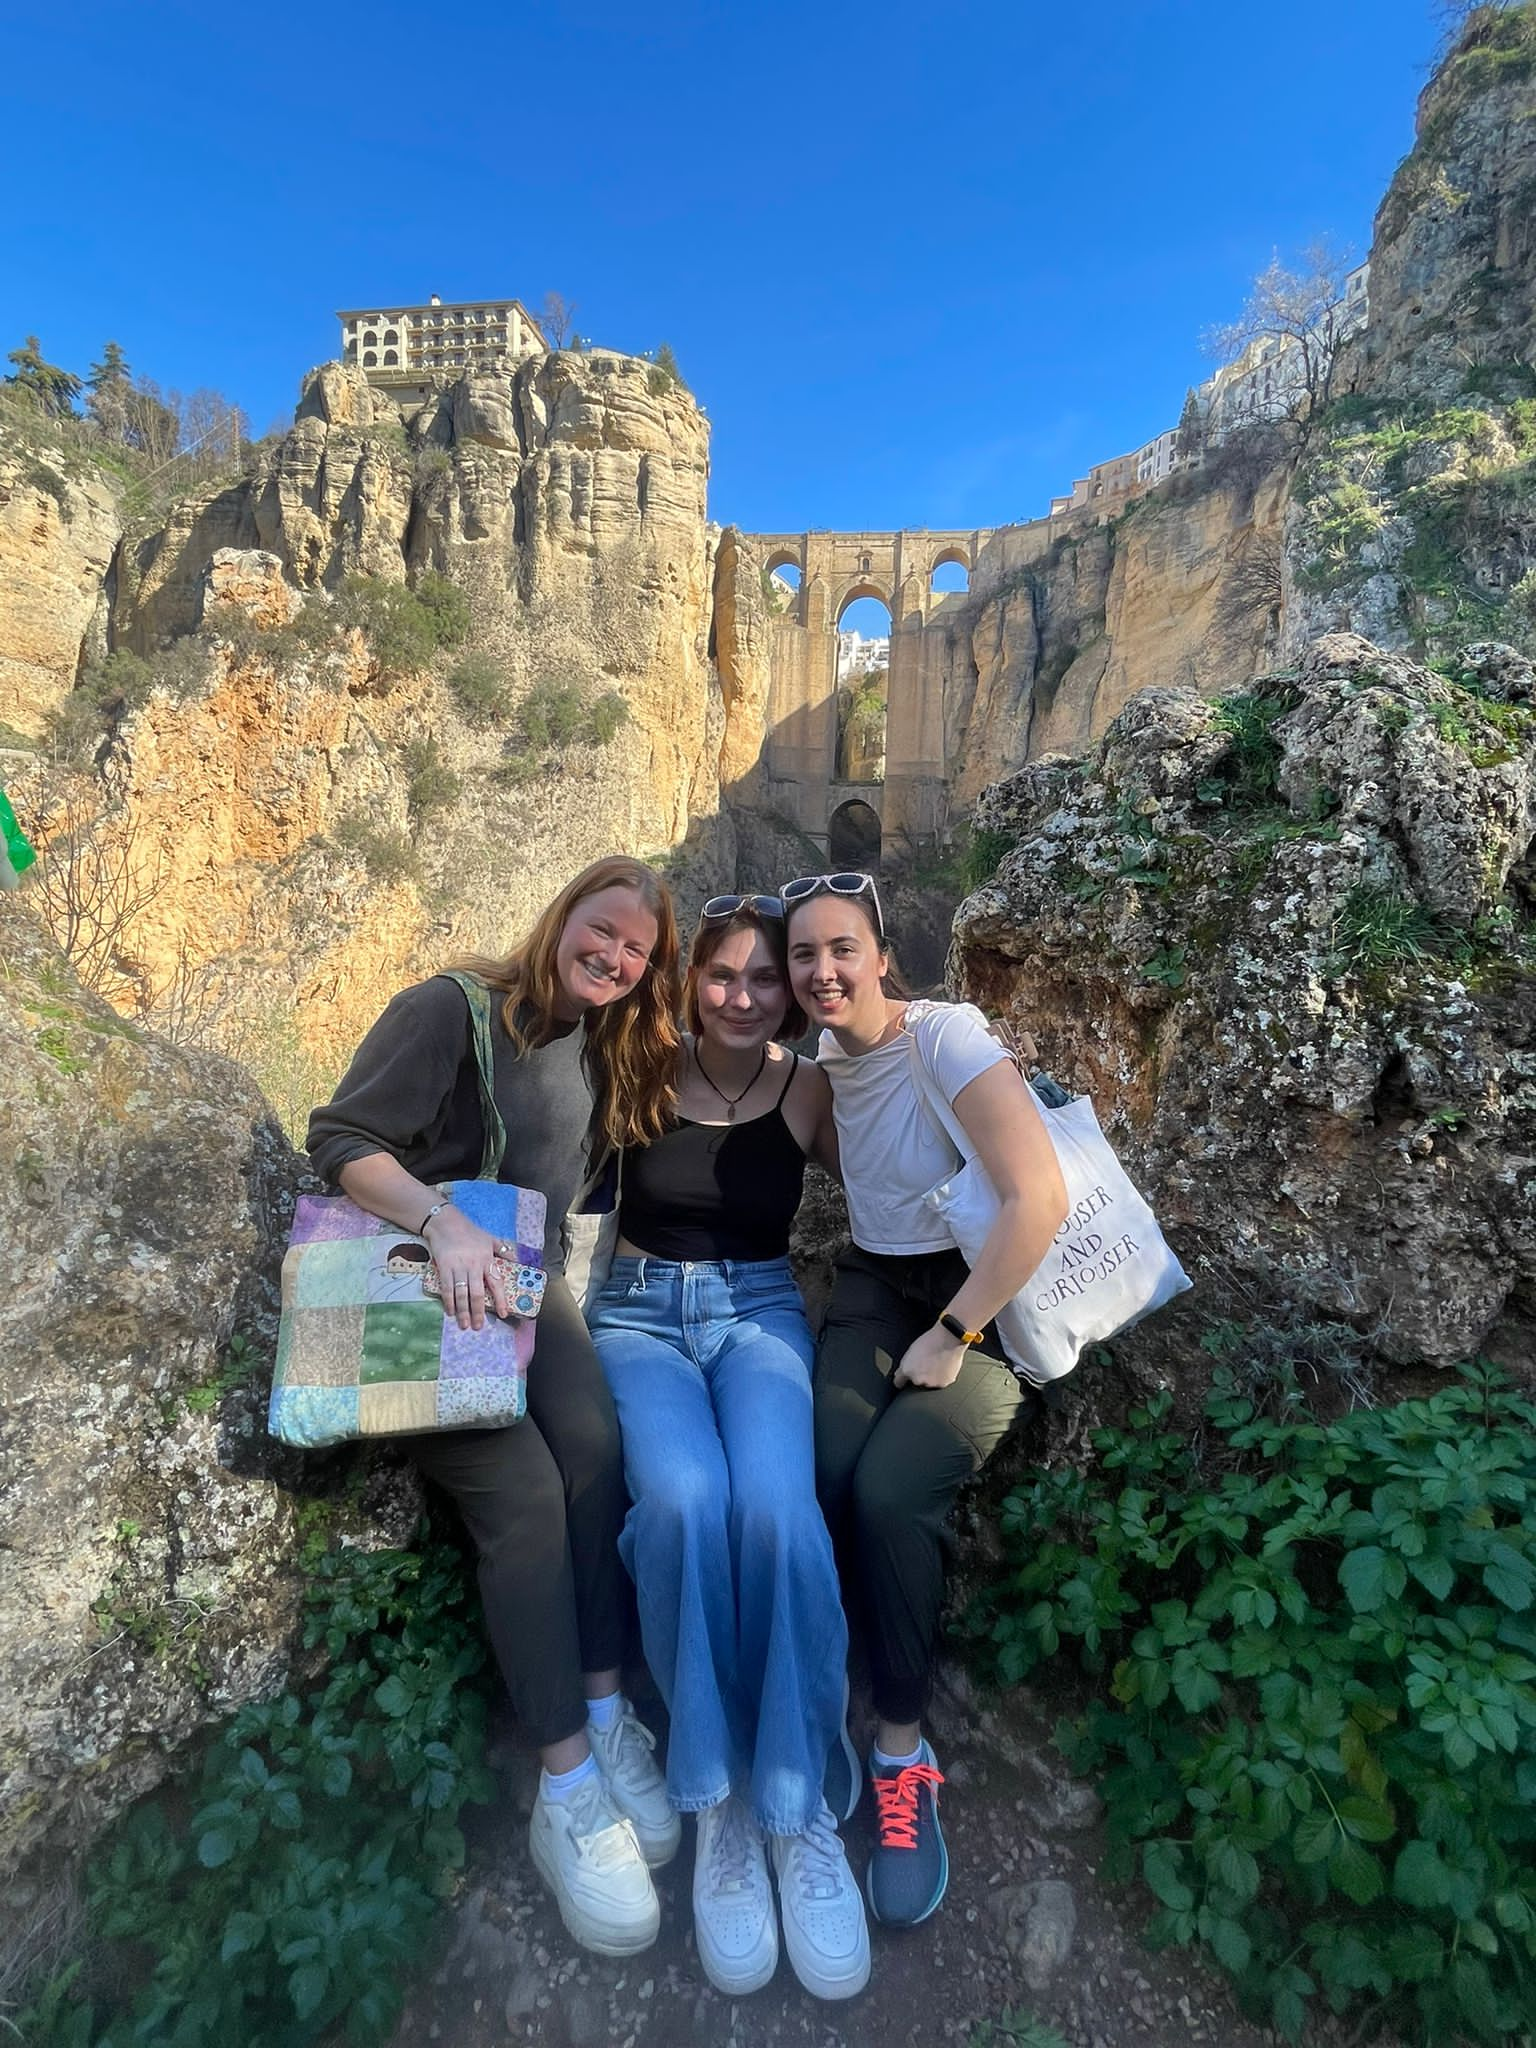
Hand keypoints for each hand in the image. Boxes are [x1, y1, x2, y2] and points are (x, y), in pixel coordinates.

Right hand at [422, 1206, 511, 1329]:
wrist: (446, 1222)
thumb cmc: (469, 1231)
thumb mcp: (490, 1238)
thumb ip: (504, 1251)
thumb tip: (517, 1261)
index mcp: (487, 1260)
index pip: (496, 1283)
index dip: (500, 1300)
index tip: (503, 1314)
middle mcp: (474, 1265)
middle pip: (477, 1293)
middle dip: (478, 1312)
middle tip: (478, 1327)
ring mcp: (458, 1267)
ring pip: (462, 1294)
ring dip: (463, 1311)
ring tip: (464, 1324)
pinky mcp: (444, 1267)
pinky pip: (447, 1288)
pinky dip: (449, 1301)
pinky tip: (450, 1311)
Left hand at [893, 1325, 967, 1390]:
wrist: (948, 1339)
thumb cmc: (931, 1340)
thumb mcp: (911, 1349)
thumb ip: (904, 1364)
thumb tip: (900, 1373)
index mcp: (907, 1370)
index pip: (898, 1382)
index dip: (901, 1379)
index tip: (903, 1378)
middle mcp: (917, 1380)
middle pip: (916, 1382)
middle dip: (919, 1376)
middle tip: (926, 1363)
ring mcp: (931, 1383)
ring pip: (929, 1383)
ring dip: (931, 1377)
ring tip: (936, 1363)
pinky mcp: (943, 1384)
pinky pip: (941, 1382)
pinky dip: (942, 1377)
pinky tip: (944, 1366)